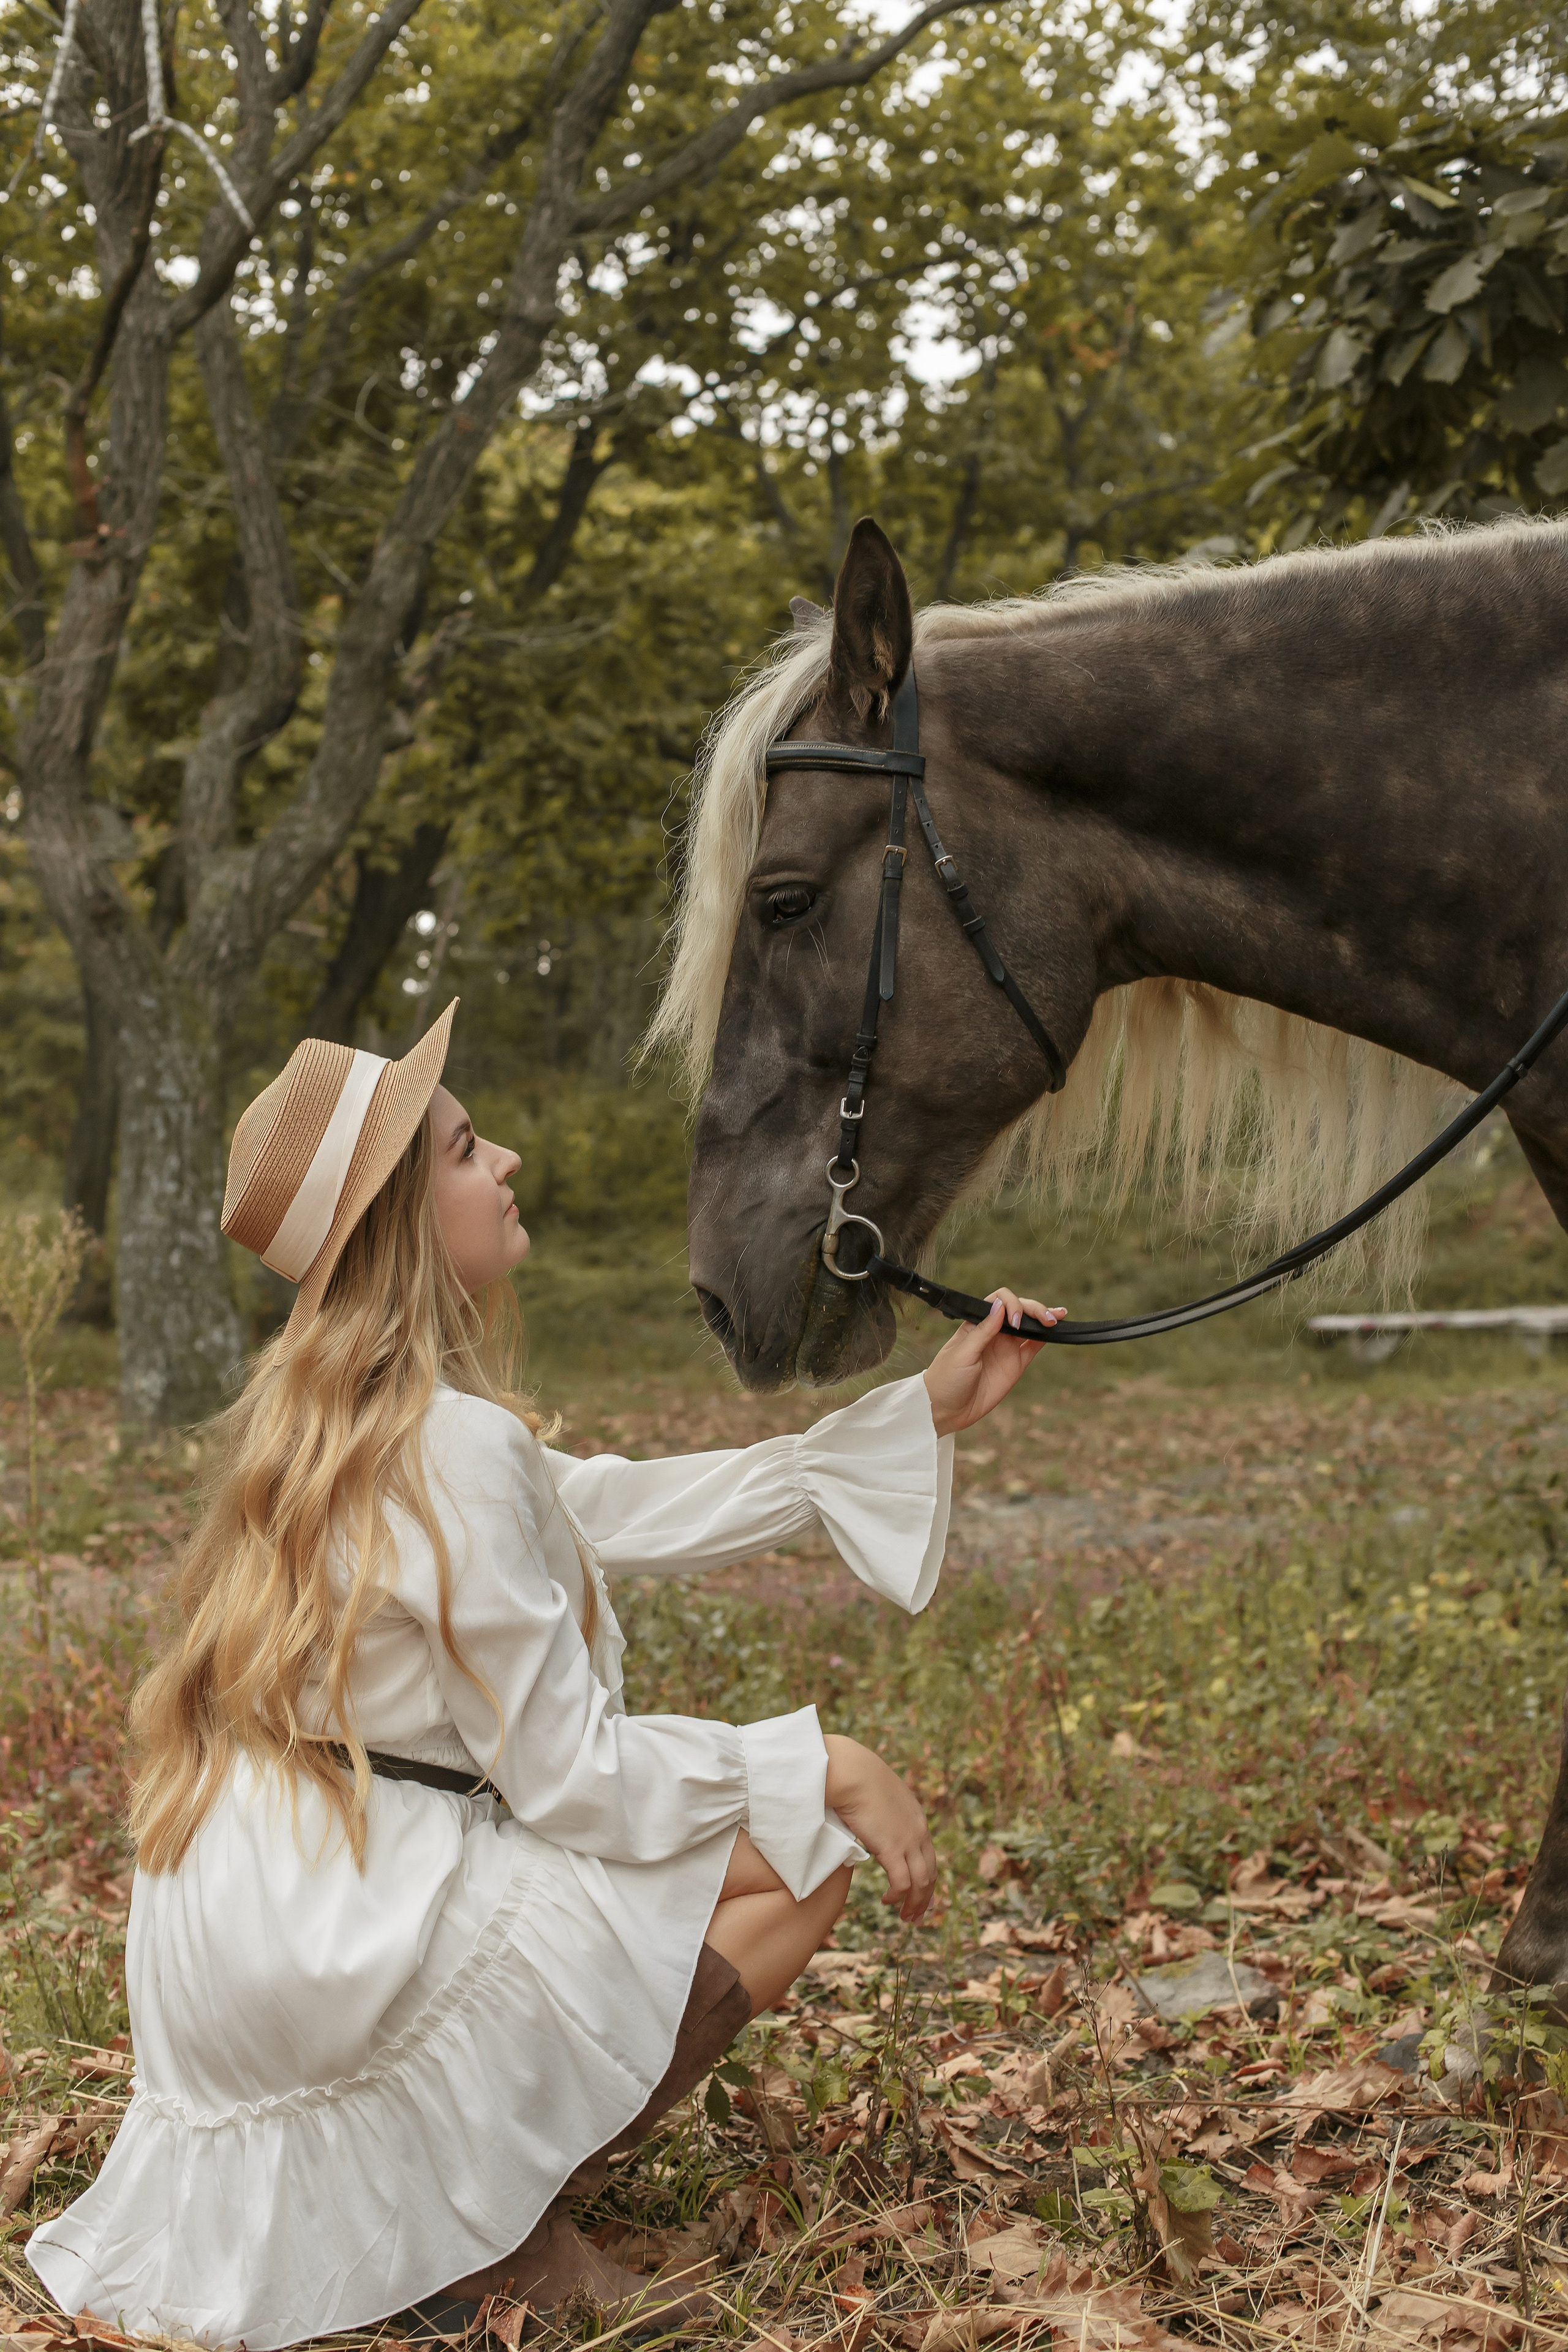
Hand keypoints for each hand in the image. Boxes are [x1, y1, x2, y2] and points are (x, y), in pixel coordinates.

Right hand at [824, 1734, 934, 1922]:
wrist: (851, 1772)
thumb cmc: (855, 1778)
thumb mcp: (876, 1795)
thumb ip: (880, 1810)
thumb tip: (868, 1818)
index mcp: (916, 1818)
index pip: (928, 1856)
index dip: (926, 1878)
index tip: (921, 1895)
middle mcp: (918, 1831)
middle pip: (930, 1872)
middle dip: (925, 1898)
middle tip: (917, 1916)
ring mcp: (908, 1840)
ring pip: (921, 1882)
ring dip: (914, 1903)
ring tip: (906, 1918)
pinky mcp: (893, 1848)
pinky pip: (902, 1882)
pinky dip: (898, 1896)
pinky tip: (887, 1900)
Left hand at [922, 1289, 1064, 1438]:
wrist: (947, 1410)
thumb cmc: (946, 1379)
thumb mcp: (962, 1353)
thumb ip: (983, 1331)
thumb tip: (1000, 1305)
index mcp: (977, 1324)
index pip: (999, 1301)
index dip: (1011, 1304)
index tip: (1014, 1320)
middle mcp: (993, 1333)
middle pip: (1018, 1310)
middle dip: (1034, 1309)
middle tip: (1047, 1318)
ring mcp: (1006, 1348)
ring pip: (1029, 1327)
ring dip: (1043, 1319)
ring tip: (1058, 1316)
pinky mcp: (1015, 1365)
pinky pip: (1033, 1348)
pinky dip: (1044, 1339)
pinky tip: (1055, 1331)